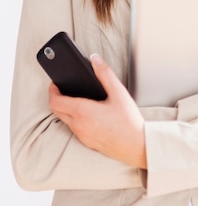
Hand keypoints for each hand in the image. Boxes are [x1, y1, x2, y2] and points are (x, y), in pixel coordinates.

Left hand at [49, 54, 146, 168]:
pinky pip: (73, 128)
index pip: (56, 101)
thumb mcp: (118, 92)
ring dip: (65, 109)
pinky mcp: (86, 142)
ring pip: (64, 120)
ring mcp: (81, 135)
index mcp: (83, 111)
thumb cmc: (128, 121)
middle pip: (56, 111)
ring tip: (76, 98)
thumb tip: (95, 59)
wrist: (136, 146)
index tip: (55, 84)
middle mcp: (78, 125)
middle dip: (57, 98)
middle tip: (63, 89)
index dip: (52, 90)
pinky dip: (74, 118)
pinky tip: (86, 113)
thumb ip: (105, 73)